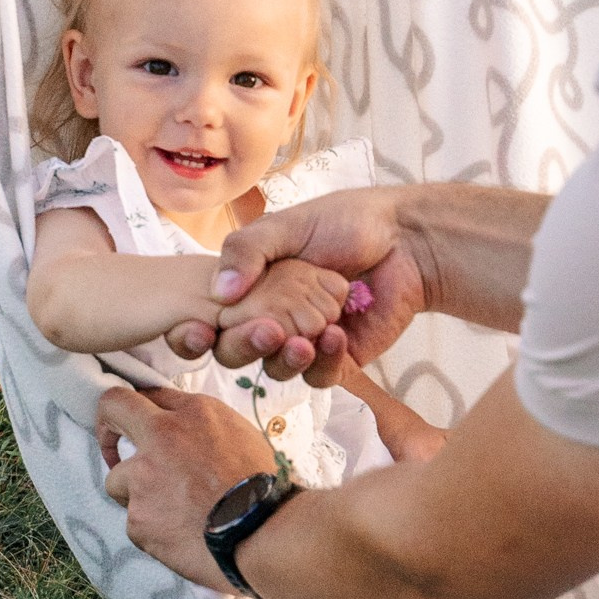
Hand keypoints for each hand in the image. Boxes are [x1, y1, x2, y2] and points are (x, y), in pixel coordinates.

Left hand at [96, 381, 278, 587]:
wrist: (264, 534)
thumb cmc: (263, 490)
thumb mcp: (243, 437)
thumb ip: (204, 428)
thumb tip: (185, 431)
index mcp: (194, 413)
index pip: (150, 393)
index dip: (142, 412)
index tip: (135, 424)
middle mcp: (163, 436)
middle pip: (112, 409)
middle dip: (107, 426)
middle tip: (112, 447)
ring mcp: (144, 477)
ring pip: (117, 480)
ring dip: (135, 494)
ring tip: (171, 512)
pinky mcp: (138, 517)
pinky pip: (135, 520)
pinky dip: (152, 529)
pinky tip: (179, 535)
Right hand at [165, 187, 430, 374]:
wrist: (404, 238)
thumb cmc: (344, 222)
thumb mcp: (287, 226)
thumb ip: (247, 251)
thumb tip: (219, 292)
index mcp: (251, 287)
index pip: (209, 319)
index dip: (194, 333)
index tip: (199, 330)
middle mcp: (271, 317)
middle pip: (236, 351)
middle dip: (244, 346)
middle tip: (265, 330)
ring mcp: (304, 340)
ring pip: (275, 369)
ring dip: (284, 358)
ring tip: (304, 338)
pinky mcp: (338, 359)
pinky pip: (319, 376)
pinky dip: (323, 361)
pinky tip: (335, 335)